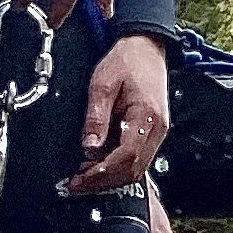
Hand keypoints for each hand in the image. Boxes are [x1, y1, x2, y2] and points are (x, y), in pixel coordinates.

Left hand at [64, 30, 171, 193]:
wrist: (145, 47)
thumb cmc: (125, 61)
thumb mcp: (102, 85)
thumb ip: (96, 118)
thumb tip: (89, 148)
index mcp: (146, 117)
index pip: (126, 157)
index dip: (101, 173)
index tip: (79, 180)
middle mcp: (157, 130)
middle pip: (132, 170)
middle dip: (103, 182)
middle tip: (76, 185)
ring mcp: (157, 133)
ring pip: (136, 169)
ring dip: (110, 178)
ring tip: (83, 178)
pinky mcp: (151, 133)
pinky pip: (137, 160)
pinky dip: (117, 168)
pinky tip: (98, 166)